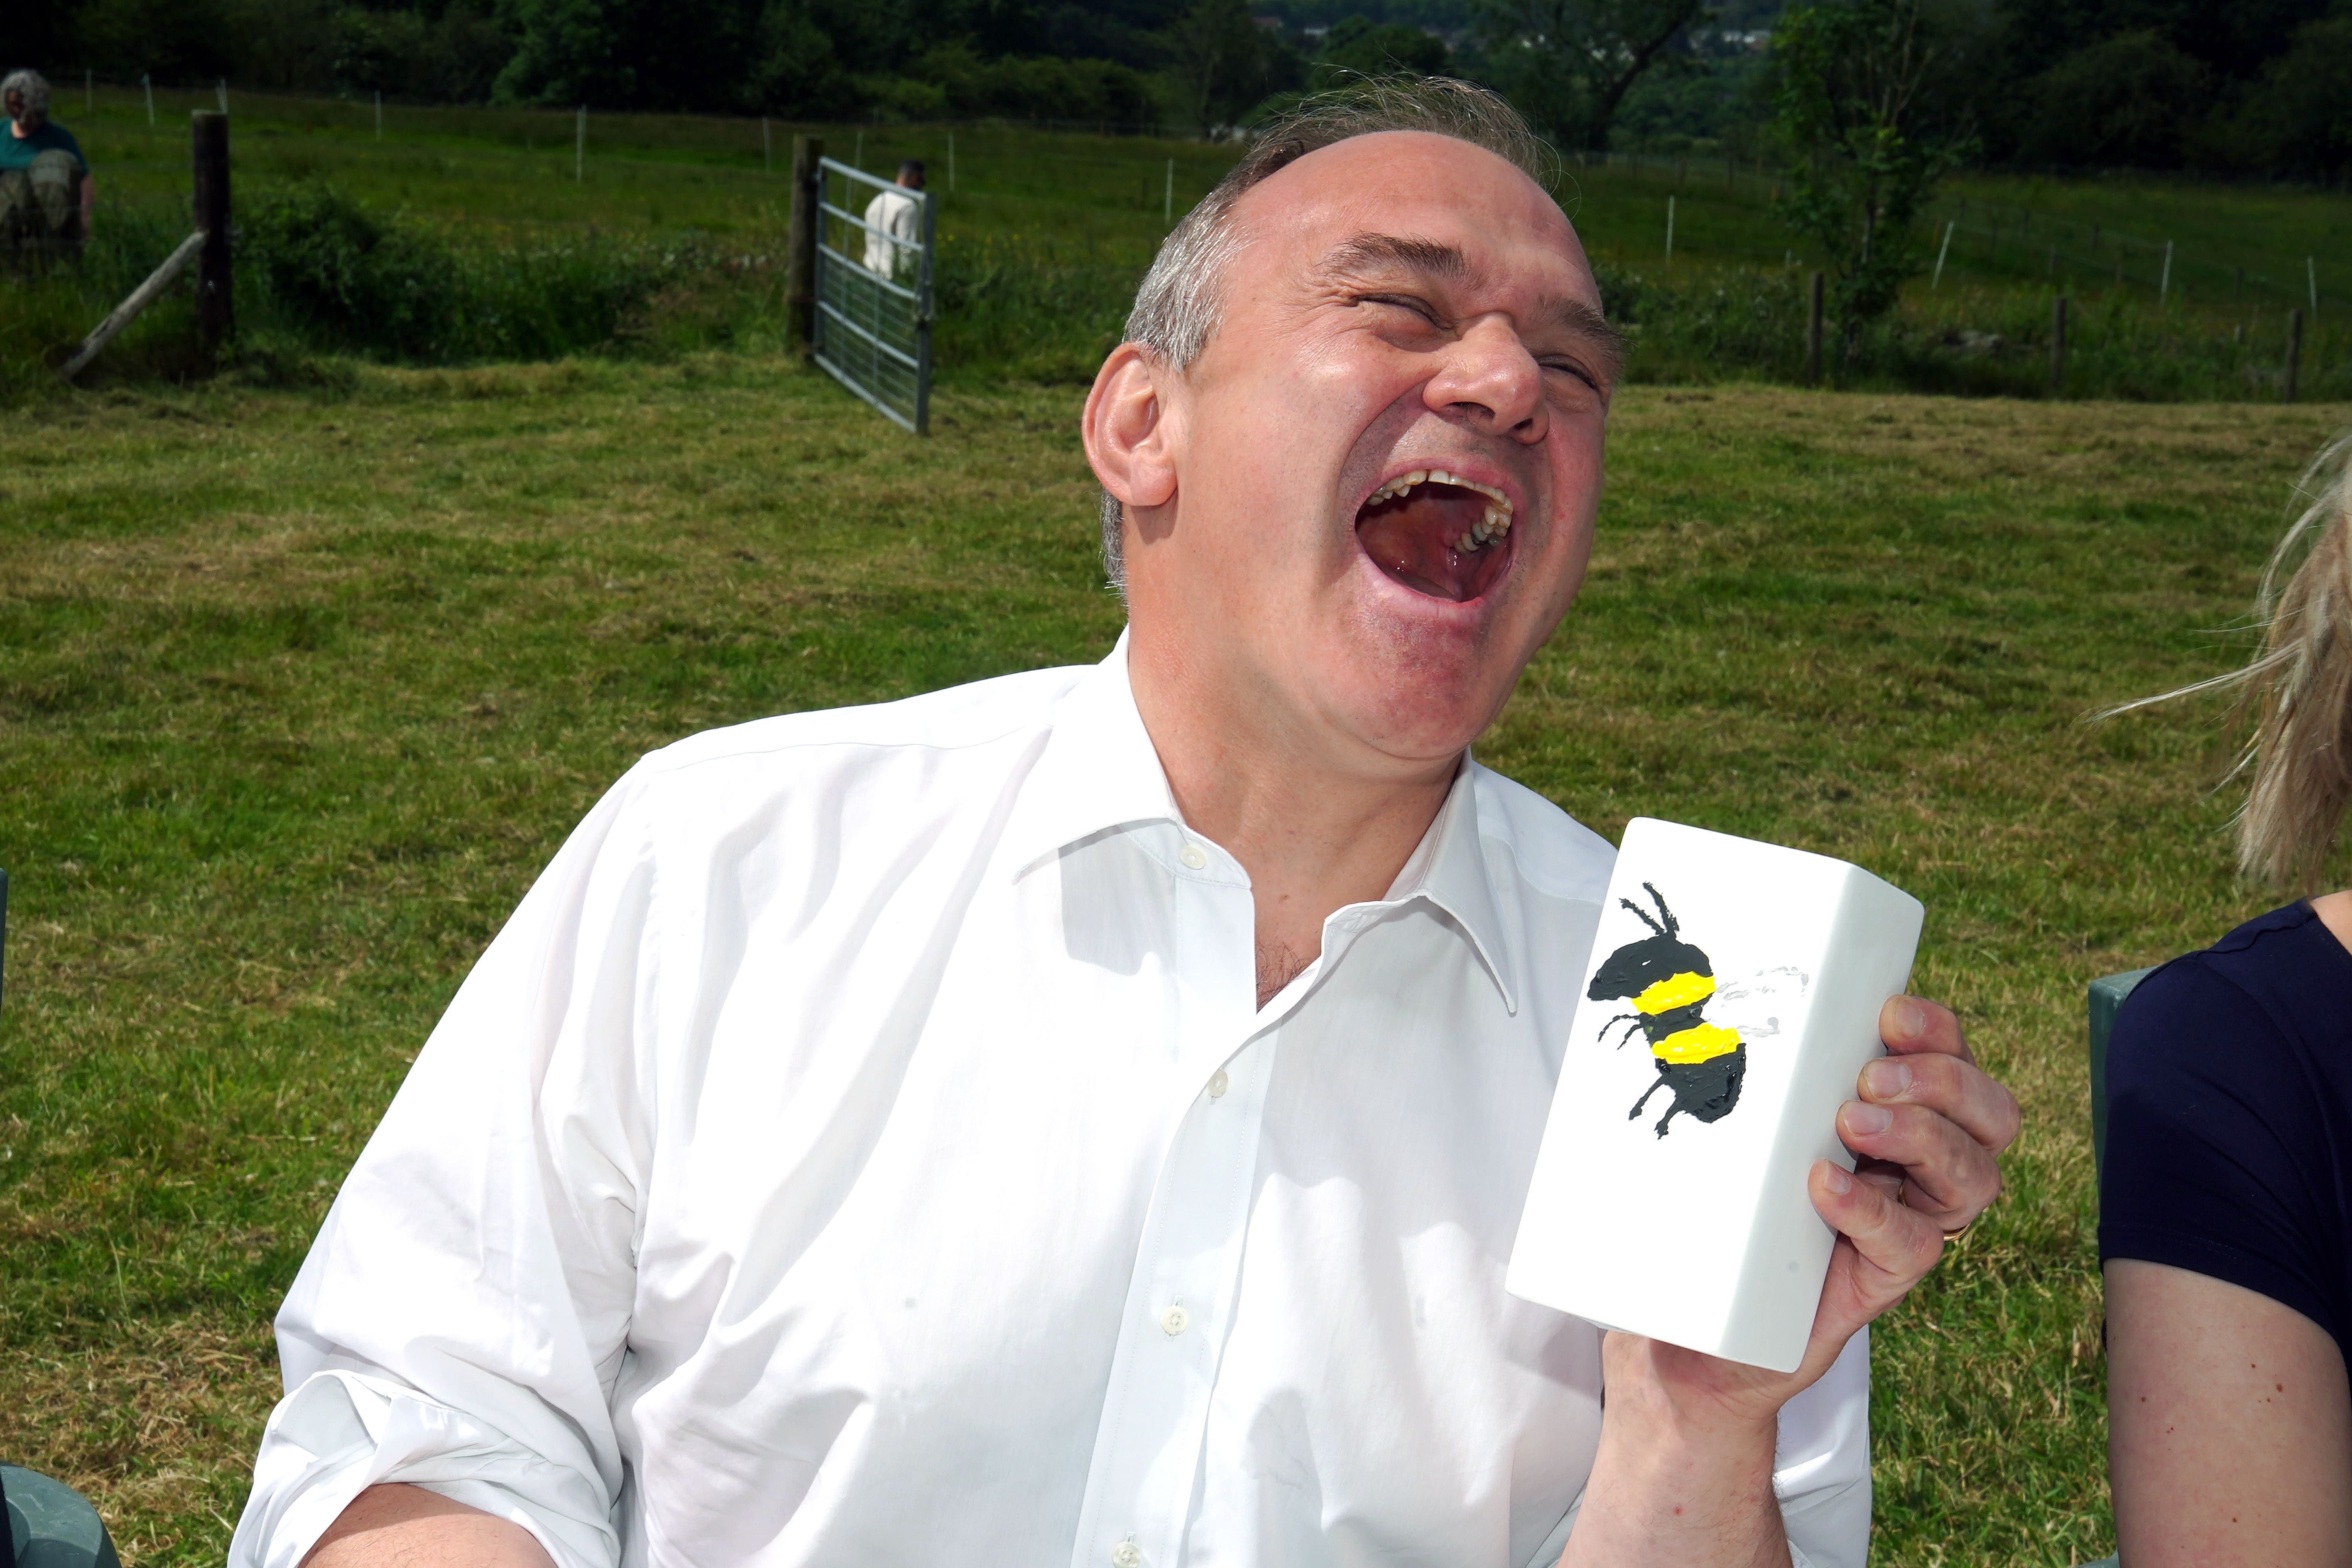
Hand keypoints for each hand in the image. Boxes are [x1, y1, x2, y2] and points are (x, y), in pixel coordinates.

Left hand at [1643, 995, 2015, 1415]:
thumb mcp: (1744, 1125)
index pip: (1954, 1057)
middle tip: (1868, 1077)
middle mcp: (1925, 1164)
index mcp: (1903, 1109)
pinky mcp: (1887, 1276)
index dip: (1939, 1031)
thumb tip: (1698, 996)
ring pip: (1971, 1175)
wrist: (1705, 1321)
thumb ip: (1757, 1073)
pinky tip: (1826, 1187)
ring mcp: (1914, 1220)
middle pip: (1992, 1114)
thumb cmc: (1727, 1204)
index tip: (1889, 1012)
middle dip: (1943, 1083)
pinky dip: (1871, 1209)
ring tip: (1850, 1123)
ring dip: (1918, 1136)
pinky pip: (1911, 1242)